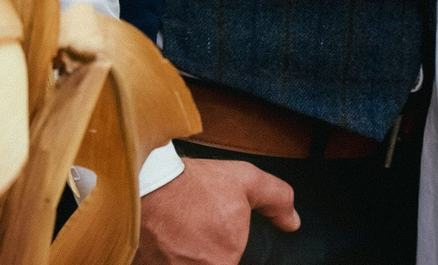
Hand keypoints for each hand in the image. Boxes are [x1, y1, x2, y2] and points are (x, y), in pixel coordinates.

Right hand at [138, 158, 299, 264]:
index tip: (220, 240)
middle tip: (199, 230)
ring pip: (189, 263)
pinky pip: (166, 263)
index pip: (231, 260)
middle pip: (211, 261)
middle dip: (207, 252)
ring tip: (183, 233)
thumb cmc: (192, 184)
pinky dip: (168, 256)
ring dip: (187, 254)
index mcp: (225, 262)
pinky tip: (168, 238)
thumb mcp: (245, 180)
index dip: (227, 252)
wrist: (144, 183)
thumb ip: (277, 200)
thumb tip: (293, 222)